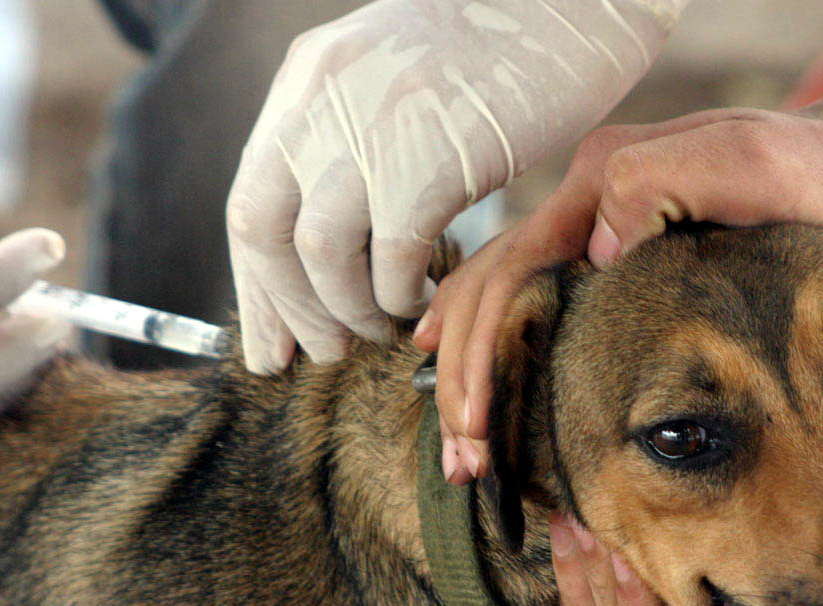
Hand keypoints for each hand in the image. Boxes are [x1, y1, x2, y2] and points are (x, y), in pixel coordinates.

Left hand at [227, 0, 682, 372]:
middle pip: (260, 229)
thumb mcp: (390, 80)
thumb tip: (320, 252)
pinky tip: (424, 301)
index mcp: (306, 80)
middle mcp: (320, 98)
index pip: (250, 201)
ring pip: (319, 253)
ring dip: (347, 311)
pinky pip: (392, 257)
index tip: (273, 342)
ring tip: (381, 329)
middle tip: (325, 353)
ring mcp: (371, 124)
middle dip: (288, 309)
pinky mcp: (430, 157)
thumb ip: (345, 145)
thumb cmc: (497, 54)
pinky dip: (401, 296)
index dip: (259, 284)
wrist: (572, 2)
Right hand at [415, 103, 822, 483]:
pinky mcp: (609, 255)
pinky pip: (532, 300)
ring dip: (469, 372)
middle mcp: (581, 206)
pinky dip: (496, 345)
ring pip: (499, 299)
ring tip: (462, 446)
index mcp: (597, 185)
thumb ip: (650, 186)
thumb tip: (590, 248)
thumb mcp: (740, 165)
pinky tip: (476, 377)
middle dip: (466, 379)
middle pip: (491, 293)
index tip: (477, 425)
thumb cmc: (805, 174)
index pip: (511, 274)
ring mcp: (591, 228)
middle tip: (464, 460)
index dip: (482, 353)